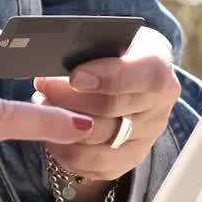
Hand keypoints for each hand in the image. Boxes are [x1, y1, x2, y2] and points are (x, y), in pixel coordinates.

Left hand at [33, 25, 179, 181]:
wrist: (128, 72)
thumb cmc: (112, 49)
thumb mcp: (108, 35)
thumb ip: (90, 44)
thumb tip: (56, 56)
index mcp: (158, 66)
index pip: (145, 76)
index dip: (109, 77)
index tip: (75, 75)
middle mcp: (159, 106)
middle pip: (113, 109)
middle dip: (70, 98)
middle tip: (42, 86)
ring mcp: (146, 137)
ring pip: (101, 142)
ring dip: (63, 127)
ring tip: (42, 108)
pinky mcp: (130, 159)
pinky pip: (96, 166)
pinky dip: (67, 152)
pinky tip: (50, 134)